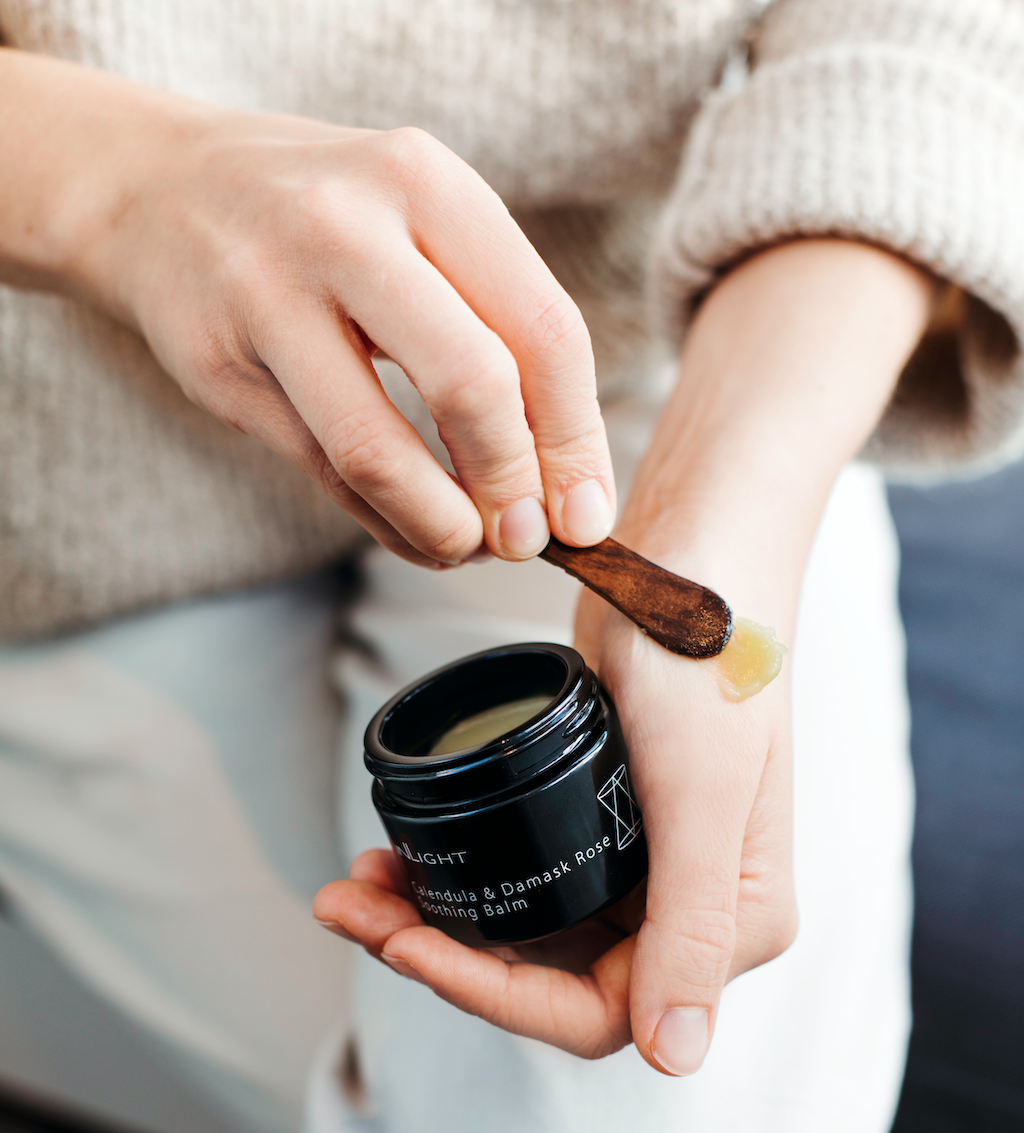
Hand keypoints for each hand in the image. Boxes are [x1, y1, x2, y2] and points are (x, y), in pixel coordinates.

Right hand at [0, 51, 614, 566]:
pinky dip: (382, 523)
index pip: (543, 331)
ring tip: (467, 547)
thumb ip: (498, 330)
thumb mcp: (422, 227)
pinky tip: (413, 531)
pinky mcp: (218, 366)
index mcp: (426, 185)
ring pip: (379, 451)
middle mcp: (347, 230)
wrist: (156, 190)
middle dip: (514, 486)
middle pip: (471, 386)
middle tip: (526, 536)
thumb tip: (566, 483)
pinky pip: (322, 473)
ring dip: (441, 526)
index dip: (576, 440)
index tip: (586, 512)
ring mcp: (269, 297)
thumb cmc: (324, 221)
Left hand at [315, 611, 791, 1072]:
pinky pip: (523, 881)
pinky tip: (401, 854)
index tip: (409, 951)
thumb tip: (675, 1058)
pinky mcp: (603, 829)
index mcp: (733, 926)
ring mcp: (644, 873)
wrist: (697, 549)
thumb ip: (692, 929)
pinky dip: (460, 874)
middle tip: (351, 907)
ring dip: (437, 918)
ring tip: (357, 882)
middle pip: (551, 979)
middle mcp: (691, 914)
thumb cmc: (709, 660)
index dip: (497, 997)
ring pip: (526, 935)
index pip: (603, 1013)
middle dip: (442, 954)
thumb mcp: (701, 795)